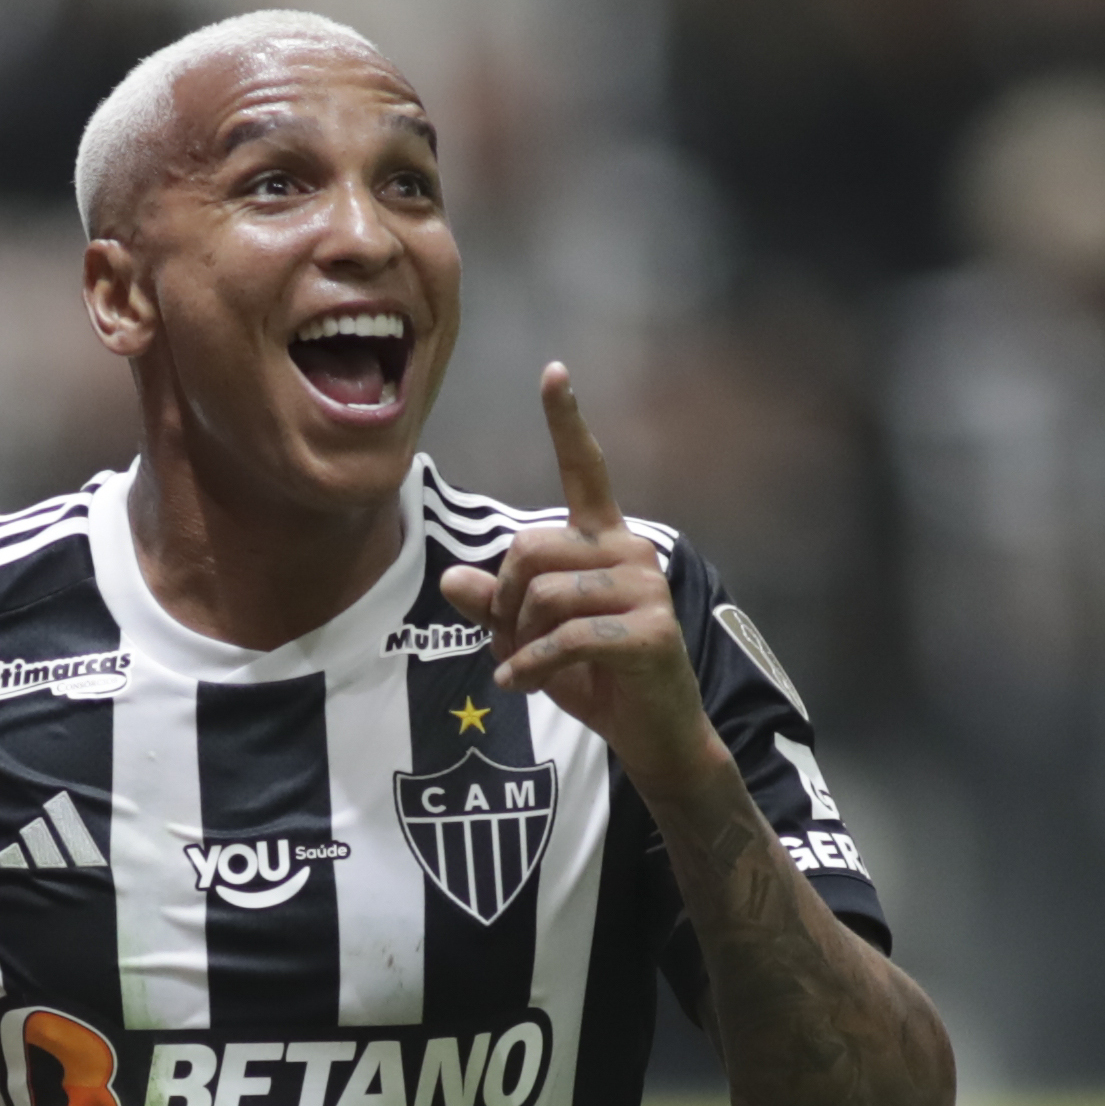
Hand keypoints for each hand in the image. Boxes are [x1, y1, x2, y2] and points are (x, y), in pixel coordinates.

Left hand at [438, 364, 723, 790]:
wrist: (652, 733)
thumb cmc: (594, 677)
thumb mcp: (531, 638)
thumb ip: (496, 605)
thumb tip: (452, 577)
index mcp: (604, 540)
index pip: (585, 470)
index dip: (567, 422)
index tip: (553, 372)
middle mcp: (629, 551)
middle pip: (530, 546)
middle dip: (504, 598)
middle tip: (509, 638)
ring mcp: (645, 589)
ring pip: (544, 593)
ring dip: (517, 638)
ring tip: (524, 665)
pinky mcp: (650, 631)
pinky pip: (566, 636)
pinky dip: (530, 665)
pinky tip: (520, 684)